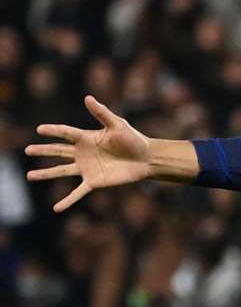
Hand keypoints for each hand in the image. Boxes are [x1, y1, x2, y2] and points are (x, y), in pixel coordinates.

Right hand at [25, 95, 151, 211]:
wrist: (146, 158)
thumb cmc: (134, 139)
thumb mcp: (118, 124)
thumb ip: (102, 113)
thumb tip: (87, 98)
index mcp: (88, 138)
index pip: (66, 133)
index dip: (53, 131)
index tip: (39, 129)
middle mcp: (84, 153)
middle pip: (58, 151)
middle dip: (43, 150)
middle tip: (27, 149)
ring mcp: (87, 168)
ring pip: (61, 171)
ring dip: (45, 174)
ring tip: (29, 176)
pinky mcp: (94, 182)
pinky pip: (77, 192)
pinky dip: (67, 200)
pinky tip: (56, 208)